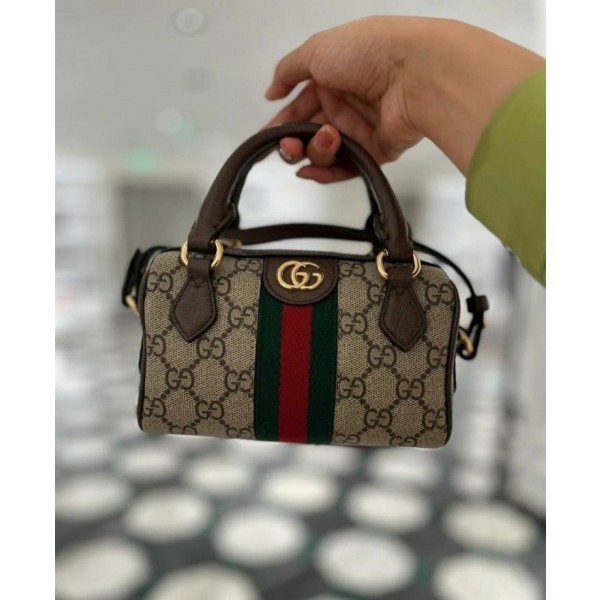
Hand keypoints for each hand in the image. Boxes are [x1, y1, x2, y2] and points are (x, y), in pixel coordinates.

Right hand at [265, 17, 544, 179]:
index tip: (268, 135)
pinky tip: (311, 171)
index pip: (300, 104)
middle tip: (289, 145)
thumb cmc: (371, 52)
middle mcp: (347, 102)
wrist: (416, 73)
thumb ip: (288, 70)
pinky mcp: (376, 151)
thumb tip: (271, 91)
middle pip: (309, 132)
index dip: (283, 121)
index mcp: (333, 76)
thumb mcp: (317, 49)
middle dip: (294, 141)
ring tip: (327, 137)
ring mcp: (361, 128)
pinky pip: (346, 168)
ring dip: (315, 150)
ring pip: (325, 152)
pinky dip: (326, 172)